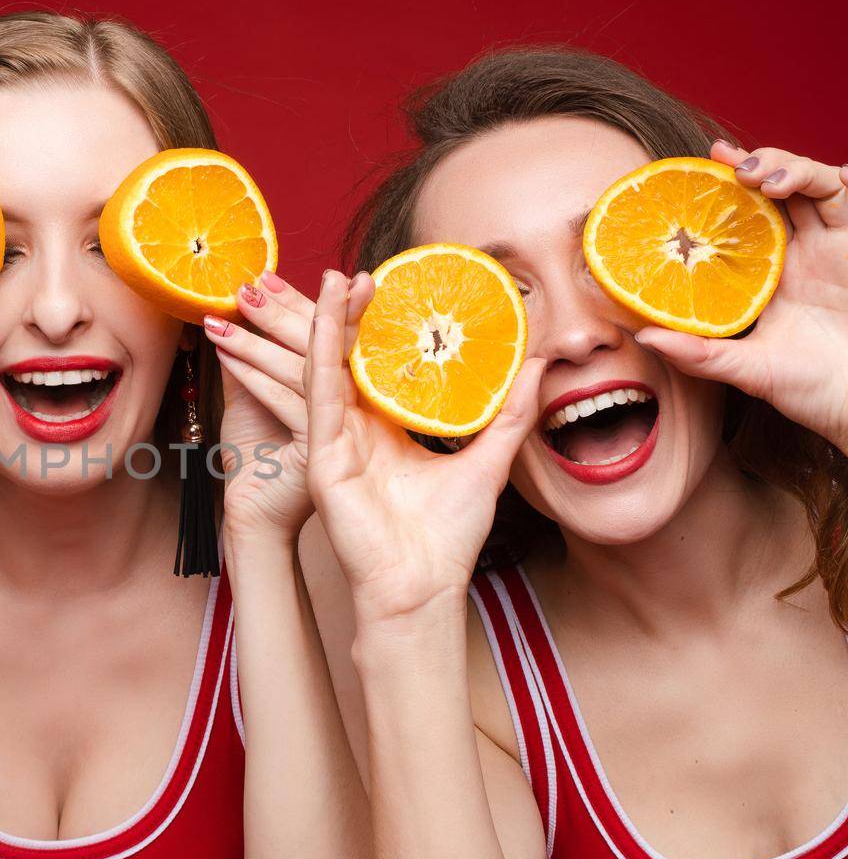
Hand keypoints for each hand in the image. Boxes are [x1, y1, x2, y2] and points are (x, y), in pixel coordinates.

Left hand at [203, 271, 326, 539]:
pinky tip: (226, 355)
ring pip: (304, 368)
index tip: (271, 273)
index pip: (326, 335)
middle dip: (290, 306)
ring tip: (236, 303)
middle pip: (324, 343)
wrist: (256, 517)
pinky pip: (287, 403)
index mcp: (341, 388)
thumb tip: (231, 316)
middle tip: (258, 276)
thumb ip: (249, 361)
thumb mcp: (249, 400)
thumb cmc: (256, 458)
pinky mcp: (320, 448)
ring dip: (266, 333)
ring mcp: (340, 426)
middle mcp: (349, 404)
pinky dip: (255, 377)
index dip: (301, 301)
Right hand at [303, 269, 545, 624]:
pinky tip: (326, 317)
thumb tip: (539, 366)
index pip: (380, 368)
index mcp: (385, 432)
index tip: (398, 287)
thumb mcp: (488, 461)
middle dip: (352, 315)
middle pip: (349, 360)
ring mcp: (334, 443)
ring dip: (331, 320)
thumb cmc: (447, 539)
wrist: (421, 588)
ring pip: (328, 368)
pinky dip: (322, 352)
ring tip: (338, 276)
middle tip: (367, 271)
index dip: (384, 327)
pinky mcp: (323, 456)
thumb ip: (508, 414)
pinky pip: (321, 393)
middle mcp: (354, 432)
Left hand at [636, 143, 847, 449]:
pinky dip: (822, 178)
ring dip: (782, 166)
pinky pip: (841, 196)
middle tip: (721, 159)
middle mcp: (792, 253)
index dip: (713, 196)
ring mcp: (825, 245)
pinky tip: (799, 179)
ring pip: (805, 183)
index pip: (733, 222)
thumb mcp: (745, 370)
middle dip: (747, 165)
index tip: (680, 177)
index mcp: (759, 276)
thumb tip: (642, 336)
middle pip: (769, 191)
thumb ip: (698, 354)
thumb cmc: (808, 388)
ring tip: (756, 176)